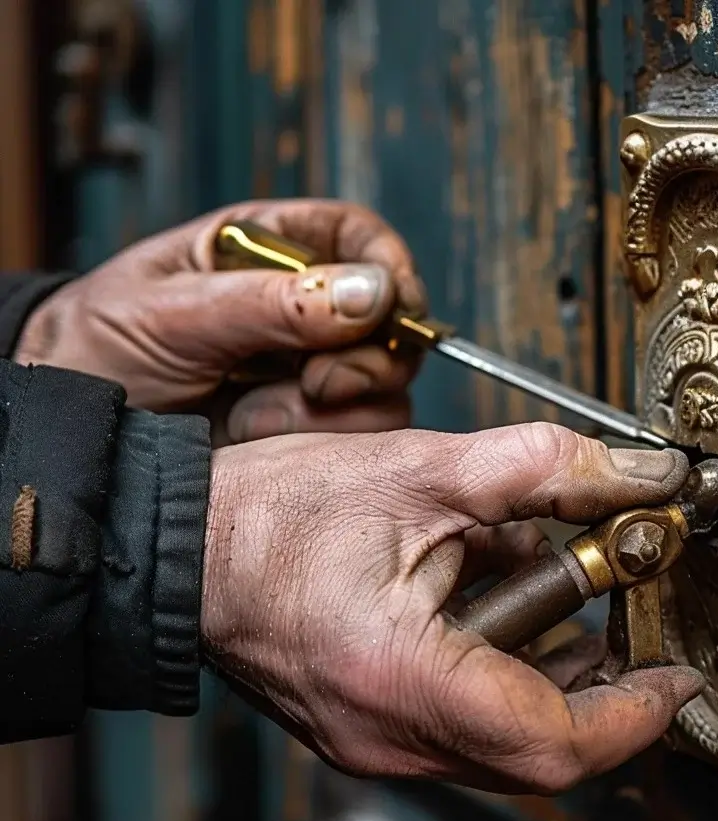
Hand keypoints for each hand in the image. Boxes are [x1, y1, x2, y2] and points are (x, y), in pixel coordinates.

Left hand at [15, 200, 426, 440]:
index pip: (357, 238)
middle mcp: (303, 310)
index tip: (394, 304)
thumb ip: (273, 304)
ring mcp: (311, 371)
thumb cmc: (102, 349)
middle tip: (319, 382)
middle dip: (369, 356)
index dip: (387, 264)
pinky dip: (319, 439)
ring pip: (385, 384)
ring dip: (334, 407)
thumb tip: (373, 293)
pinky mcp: (310, 427)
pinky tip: (259, 434)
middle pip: (391, 319)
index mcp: (268, 252)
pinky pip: (361, 432)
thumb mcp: (176, 313)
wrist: (78, 433)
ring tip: (259, 413)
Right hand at [202, 424, 704, 792]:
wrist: (176, 548)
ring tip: (561, 600)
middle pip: (538, 754)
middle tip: (635, 633)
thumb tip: (639, 474)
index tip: (679, 678)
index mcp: (402, 681)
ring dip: (552, 679)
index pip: (555, 741)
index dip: (636, 714)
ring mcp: (373, 745)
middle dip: (603, 693)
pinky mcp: (364, 730)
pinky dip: (499, 676)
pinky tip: (491, 605)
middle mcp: (389, 737)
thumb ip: (545, 471)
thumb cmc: (271, 515)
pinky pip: (461, 729)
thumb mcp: (422, 471)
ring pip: (502, 744)